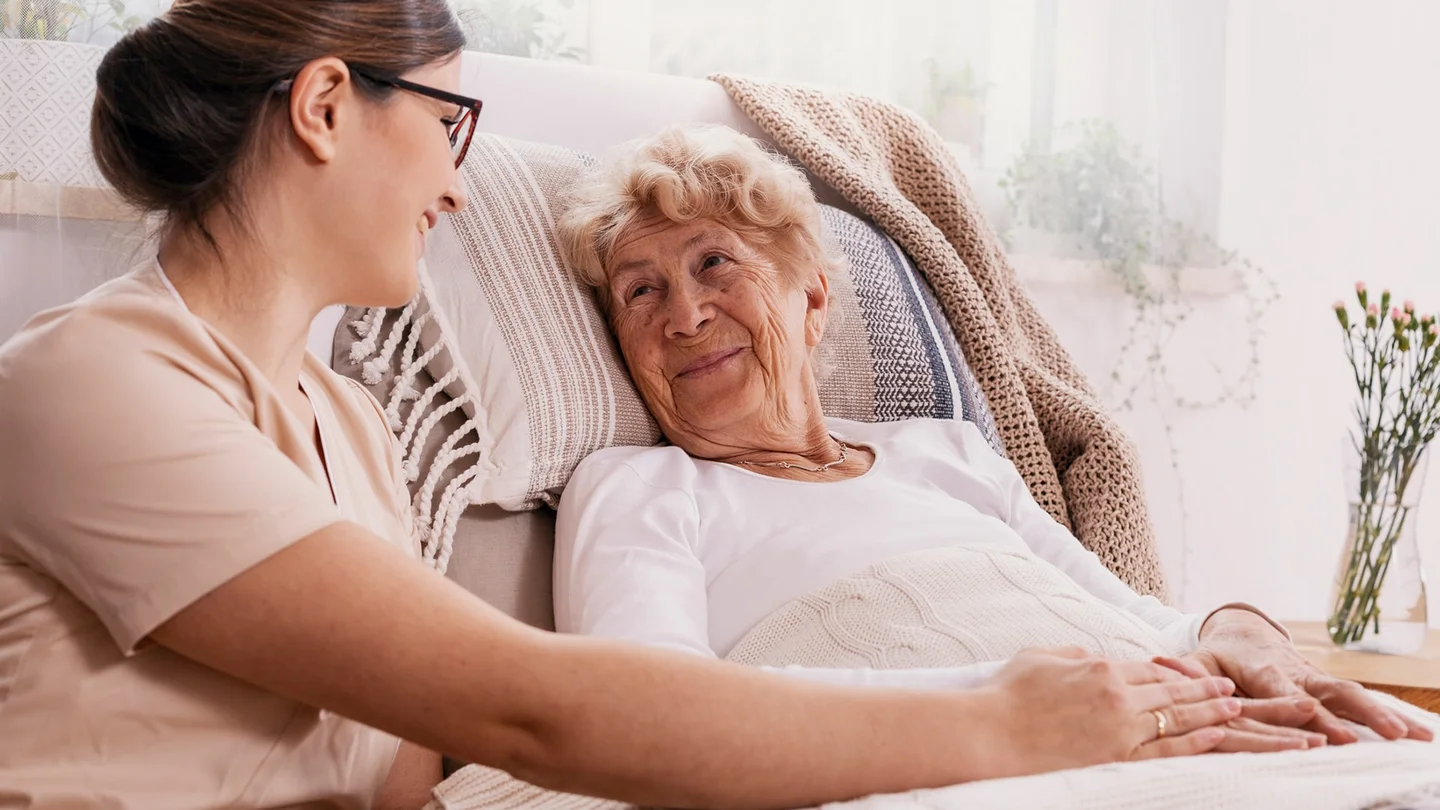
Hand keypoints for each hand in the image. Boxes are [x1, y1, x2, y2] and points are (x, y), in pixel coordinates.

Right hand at [986, 647, 1240, 774]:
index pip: (1149, 668)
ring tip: (1234, 707)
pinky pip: (1167, 749)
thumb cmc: (1007, 696)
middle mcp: (1118, 696)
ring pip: (1178, 718)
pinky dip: (1196, 742)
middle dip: (1206, 689)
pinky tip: (1216, 735)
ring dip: (1211, 712)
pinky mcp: (1118, 759)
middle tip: (1230, 688)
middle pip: (1172, 691)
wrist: (992, 736)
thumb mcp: (1039, 657)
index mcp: (1099, 667)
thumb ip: (1072, 654)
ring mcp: (1121, 729)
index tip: (1195, 675)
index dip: (1176, 673)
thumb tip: (1092, 657)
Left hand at [1172, 609, 1432, 743]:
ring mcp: (1317, 680)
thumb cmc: (1217, 656)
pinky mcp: (1328, 688)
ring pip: (1354, 695)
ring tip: (1419, 736)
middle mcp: (1297, 674)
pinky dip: (1391, 715)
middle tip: (1391, 734)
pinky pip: (1360, 701)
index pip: (1285, 693)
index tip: (1326, 726)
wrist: (1243, 633)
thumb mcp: (1197, 660)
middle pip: (1332, 693)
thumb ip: (1186, 670)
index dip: (1303, 709)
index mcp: (1264, 669)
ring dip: (1386, 714)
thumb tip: (1161, 666)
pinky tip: (1421, 733)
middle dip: (1361, 714)